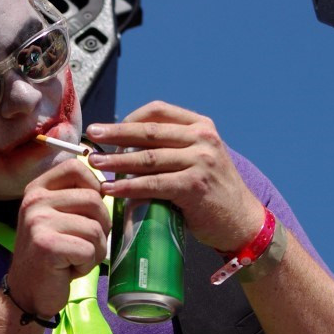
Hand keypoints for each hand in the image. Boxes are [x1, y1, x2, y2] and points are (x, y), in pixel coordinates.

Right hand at [6, 159, 109, 319]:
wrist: (27, 292)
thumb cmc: (52, 254)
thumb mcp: (59, 218)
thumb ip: (76, 198)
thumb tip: (112, 186)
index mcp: (38, 189)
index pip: (76, 167)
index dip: (95, 185)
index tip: (91, 210)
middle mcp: (35, 201)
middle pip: (94, 199)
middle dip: (101, 226)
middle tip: (84, 244)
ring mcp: (38, 222)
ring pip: (95, 228)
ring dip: (95, 250)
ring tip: (75, 258)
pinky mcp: (47, 245)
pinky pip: (89, 250)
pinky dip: (87, 265)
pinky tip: (69, 269)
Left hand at [86, 101, 262, 252]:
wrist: (241, 221)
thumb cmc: (212, 191)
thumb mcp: (197, 158)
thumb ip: (170, 148)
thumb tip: (124, 146)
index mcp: (201, 126)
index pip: (158, 111)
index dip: (130, 118)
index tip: (108, 129)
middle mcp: (202, 138)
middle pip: (148, 131)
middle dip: (115, 133)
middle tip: (91, 135)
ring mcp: (200, 161)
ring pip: (147, 158)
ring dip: (116, 161)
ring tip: (95, 163)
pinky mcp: (194, 186)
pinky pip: (153, 184)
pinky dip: (128, 186)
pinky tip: (110, 189)